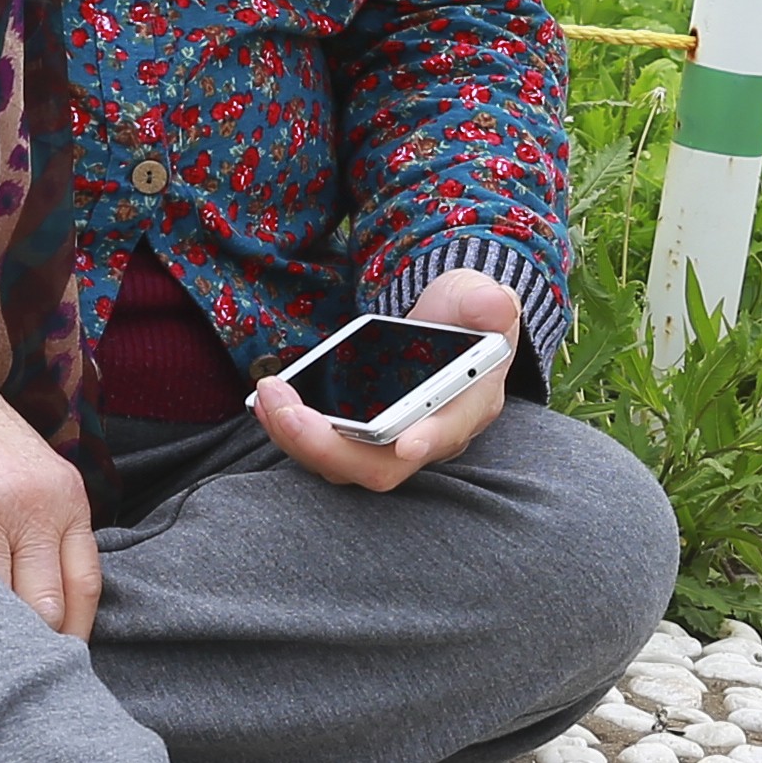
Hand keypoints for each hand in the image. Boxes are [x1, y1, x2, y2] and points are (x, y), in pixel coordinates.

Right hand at [0, 326, 99, 638]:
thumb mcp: (37, 473)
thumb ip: (51, 532)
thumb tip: (53, 617)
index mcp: (66, 498)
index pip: (83, 590)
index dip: (72, 638)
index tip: (58, 668)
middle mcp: (32, 507)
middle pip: (44, 608)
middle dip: (31, 647)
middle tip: (16, 676)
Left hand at [257, 269, 525, 492]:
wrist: (443, 326)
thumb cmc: (464, 314)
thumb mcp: (477, 295)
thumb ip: (485, 301)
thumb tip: (494, 306)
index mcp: (468, 406)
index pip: (448, 434)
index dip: (428, 441)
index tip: (406, 441)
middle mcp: (429, 438)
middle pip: (379, 467)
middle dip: (326, 443)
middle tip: (282, 403)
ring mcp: (391, 445)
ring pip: (345, 466)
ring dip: (299, 439)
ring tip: (268, 396)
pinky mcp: (360, 440)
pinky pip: (325, 451)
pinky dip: (293, 432)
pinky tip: (268, 403)